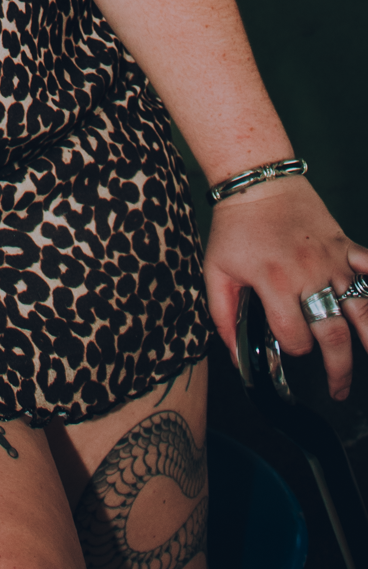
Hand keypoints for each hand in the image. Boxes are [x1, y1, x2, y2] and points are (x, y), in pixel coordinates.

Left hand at [205, 176, 367, 398]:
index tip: (291, 348)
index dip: (293, 350)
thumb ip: (222, 316)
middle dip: (338, 368)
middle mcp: (308, 274)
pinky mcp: (344, 245)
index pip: (294, 337)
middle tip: (339, 388)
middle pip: (333, 334)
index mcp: (274, 282)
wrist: (256, 180)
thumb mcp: (215, 269)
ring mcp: (331, 260)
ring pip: (362, 307)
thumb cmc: (235, 224)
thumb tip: (234, 355)